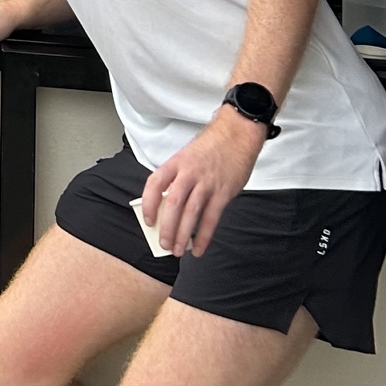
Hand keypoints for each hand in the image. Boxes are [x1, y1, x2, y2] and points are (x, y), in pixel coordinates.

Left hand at [141, 109, 265, 257]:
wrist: (236, 135)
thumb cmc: (209, 148)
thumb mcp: (185, 157)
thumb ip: (176, 179)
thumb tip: (167, 208)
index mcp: (175, 163)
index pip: (154, 184)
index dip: (149, 203)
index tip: (148, 220)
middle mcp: (189, 173)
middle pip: (173, 203)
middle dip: (166, 227)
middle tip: (163, 244)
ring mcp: (207, 183)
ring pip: (191, 213)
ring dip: (183, 235)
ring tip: (178, 250)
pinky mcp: (224, 192)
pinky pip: (212, 218)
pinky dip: (205, 235)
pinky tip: (199, 247)